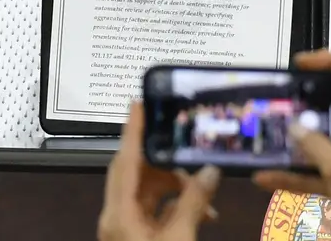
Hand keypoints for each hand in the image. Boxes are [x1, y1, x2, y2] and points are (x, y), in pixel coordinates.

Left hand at [98, 101, 220, 240]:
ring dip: (178, 184)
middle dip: (164, 156)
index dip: (132, 131)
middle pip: (136, 171)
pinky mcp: (139, 234)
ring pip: (150, 189)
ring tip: (207, 190)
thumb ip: (194, 203)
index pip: (125, 162)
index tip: (138, 102)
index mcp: (119, 213)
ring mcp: (128, 225)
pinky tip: (206, 213)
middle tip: (186, 137)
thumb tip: (212, 169)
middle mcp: (118, 215)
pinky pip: (158, 208)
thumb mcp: (178, 237)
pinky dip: (180, 204)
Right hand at [254, 52, 330, 240]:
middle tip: (270, 110)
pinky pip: (316, 173)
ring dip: (294, 146)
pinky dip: (295, 175)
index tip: (301, 63)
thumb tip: (294, 124)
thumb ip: (317, 148)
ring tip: (261, 142)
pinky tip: (265, 179)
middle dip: (303, 110)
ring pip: (320, 145)